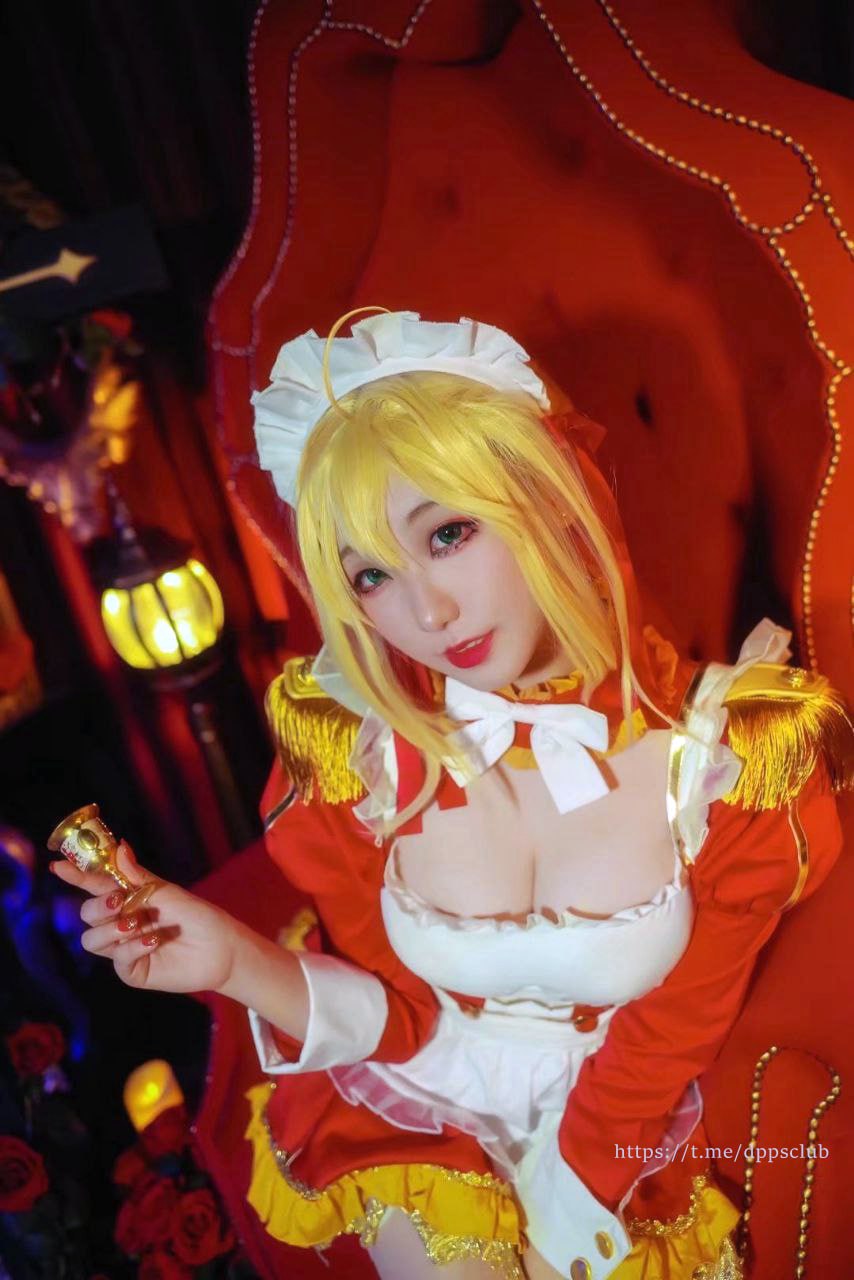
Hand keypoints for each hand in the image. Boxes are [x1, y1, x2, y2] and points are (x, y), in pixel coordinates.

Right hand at [50, 840, 238, 994]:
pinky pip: (116, 958)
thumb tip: (119, 847)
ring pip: (92, 939)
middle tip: (119, 901)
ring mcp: (124, 947)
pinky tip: (153, 941)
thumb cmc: (197, 916)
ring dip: (111, 929)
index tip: (58, 865)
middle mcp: (121, 922)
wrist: (221, 948)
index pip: (95, 886)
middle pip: (87, 914)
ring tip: (137, 924)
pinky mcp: (132, 970)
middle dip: (98, 906)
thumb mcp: (166, 892)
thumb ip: (138, 876)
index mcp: (128, 898)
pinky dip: (132, 947)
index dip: (77, 876)